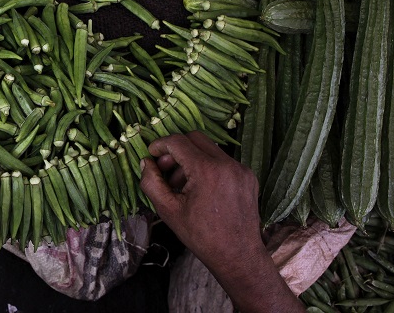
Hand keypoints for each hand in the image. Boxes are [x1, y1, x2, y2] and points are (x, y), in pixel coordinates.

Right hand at [139, 131, 303, 312]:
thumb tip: (145, 162)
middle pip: (195, 138)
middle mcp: (227, 164)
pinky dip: (207, 166)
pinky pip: (223, 160)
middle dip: (176, 148)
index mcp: (207, 170)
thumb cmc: (200, 236)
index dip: (160, 144)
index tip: (151, 155)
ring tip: (182, 184)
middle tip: (165, 168)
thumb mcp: (168, 210)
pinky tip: (201, 189)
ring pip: (209, 148)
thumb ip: (151, 182)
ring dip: (191, 158)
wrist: (237, 255)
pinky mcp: (248, 176)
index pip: (178, 141)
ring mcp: (241, 169)